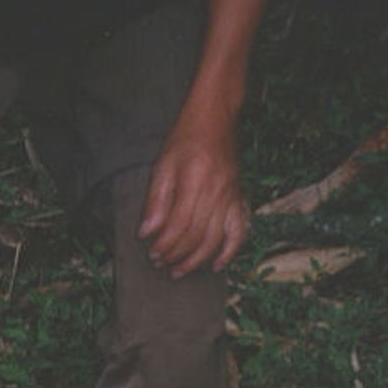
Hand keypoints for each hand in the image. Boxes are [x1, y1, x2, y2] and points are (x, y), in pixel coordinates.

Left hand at [139, 118, 248, 278]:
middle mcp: (217, 190)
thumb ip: (155, 201)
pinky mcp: (240, 198)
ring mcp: (231, 196)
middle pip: (197, 235)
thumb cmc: (186, 138)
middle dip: (177, 255)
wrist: (216, 117)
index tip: (152, 253)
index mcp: (195, 180)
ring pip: (216, 239)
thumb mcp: (163, 164)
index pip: (179, 224)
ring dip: (197, 260)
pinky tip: (216, 265)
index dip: (165, 245)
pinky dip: (230, 251)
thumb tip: (147, 233)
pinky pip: (239, 231)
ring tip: (180, 270)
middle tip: (162, 264)